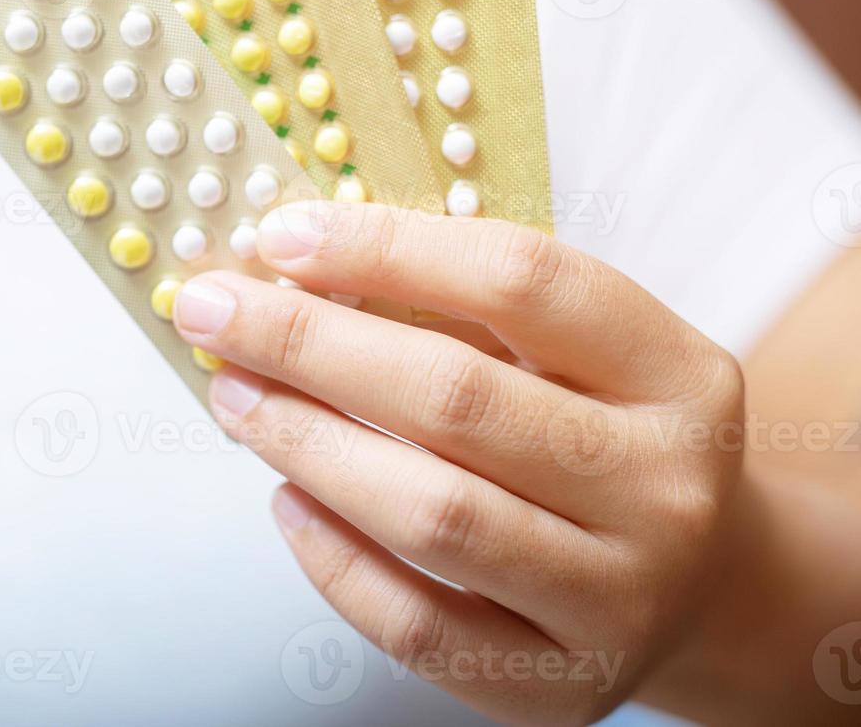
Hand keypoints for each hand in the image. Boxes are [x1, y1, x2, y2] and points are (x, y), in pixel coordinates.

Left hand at [172, 201, 744, 724]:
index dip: (389, 248)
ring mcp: (619, 598)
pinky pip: (418, 625)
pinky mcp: (561, 685)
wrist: (702, 585)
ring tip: (235, 398)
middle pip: (457, 399)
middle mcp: (664, 488)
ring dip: (306, 443)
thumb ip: (459, 305)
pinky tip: (286, 499)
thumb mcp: (574, 356)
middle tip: (214, 312)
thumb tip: (295, 265)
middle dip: (308, 344)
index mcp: (677, 375)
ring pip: (432, 513)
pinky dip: (333, 558)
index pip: (523, 281)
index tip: (281, 235)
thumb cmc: (600, 438)